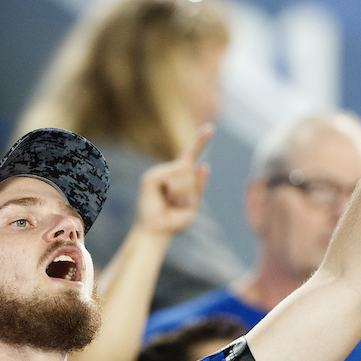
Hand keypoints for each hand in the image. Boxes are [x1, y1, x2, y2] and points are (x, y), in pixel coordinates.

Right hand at [134, 124, 213, 238]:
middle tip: (178, 203)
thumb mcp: (193, 205)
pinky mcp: (150, 178)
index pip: (191, 154)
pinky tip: (165, 198)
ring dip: (182, 192)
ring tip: (171, 202)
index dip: (200, 141)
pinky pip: (171, 179)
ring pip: (183, 173)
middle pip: (190, 169)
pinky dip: (174, 192)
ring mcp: (158, 173)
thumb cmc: (174, 221)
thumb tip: (205, 166)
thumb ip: (199, 187)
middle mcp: (169, 171)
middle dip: (191, 188)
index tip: (210, 128)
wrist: (157, 233)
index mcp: (180, 176)